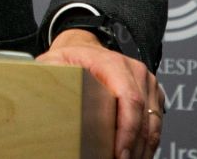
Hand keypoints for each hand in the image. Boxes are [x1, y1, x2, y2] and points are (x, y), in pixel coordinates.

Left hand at [36, 29, 160, 158]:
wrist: (85, 49)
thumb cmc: (71, 59)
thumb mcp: (54, 62)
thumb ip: (49, 76)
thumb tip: (41, 95)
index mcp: (113, 63)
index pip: (129, 99)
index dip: (127, 130)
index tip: (119, 154)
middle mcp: (136, 71)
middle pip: (144, 117)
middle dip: (134, 147)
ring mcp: (147, 83)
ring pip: (153, 124)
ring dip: (142, 149)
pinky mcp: (152, 95)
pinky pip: (155, 124)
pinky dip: (146, 143)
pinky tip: (134, 155)